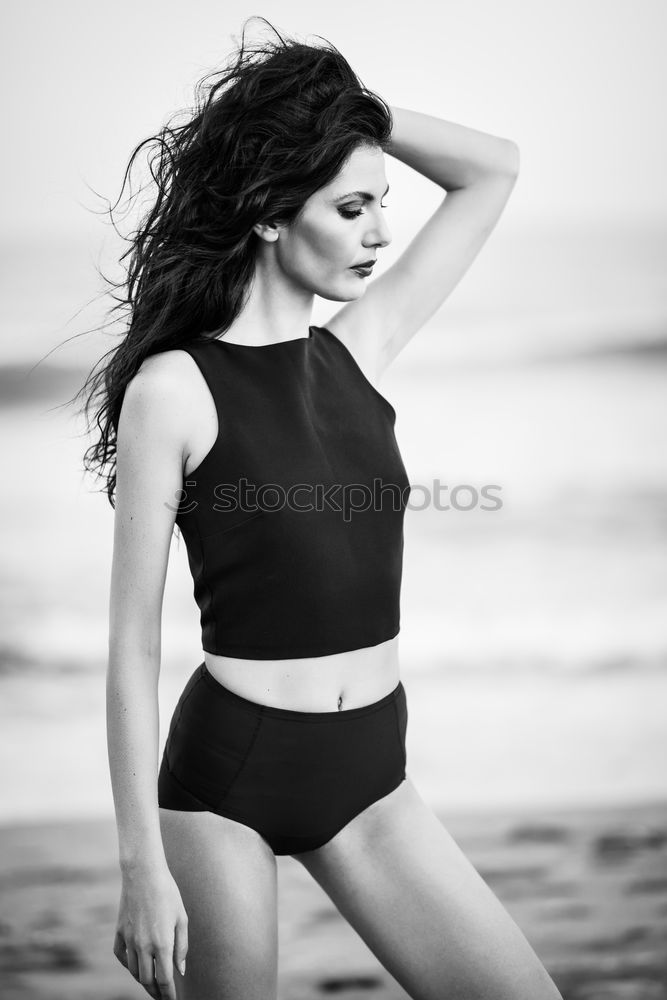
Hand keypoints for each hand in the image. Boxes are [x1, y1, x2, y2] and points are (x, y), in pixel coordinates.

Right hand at [113, 860, 188, 999]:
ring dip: (143, 980)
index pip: (165, 979)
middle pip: (147, 981)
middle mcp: (143, 945)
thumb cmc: (167, 893)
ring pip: (134, 971)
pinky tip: (136, 965)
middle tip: (162, 995)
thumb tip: (180, 970)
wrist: (143, 873)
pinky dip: (129, 965)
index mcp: (162, 943)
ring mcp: (129, 940)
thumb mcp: (182, 918)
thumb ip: (182, 947)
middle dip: (156, 992)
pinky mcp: (119, 932)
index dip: (169, 994)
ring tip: (151, 982)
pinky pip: (121, 957)